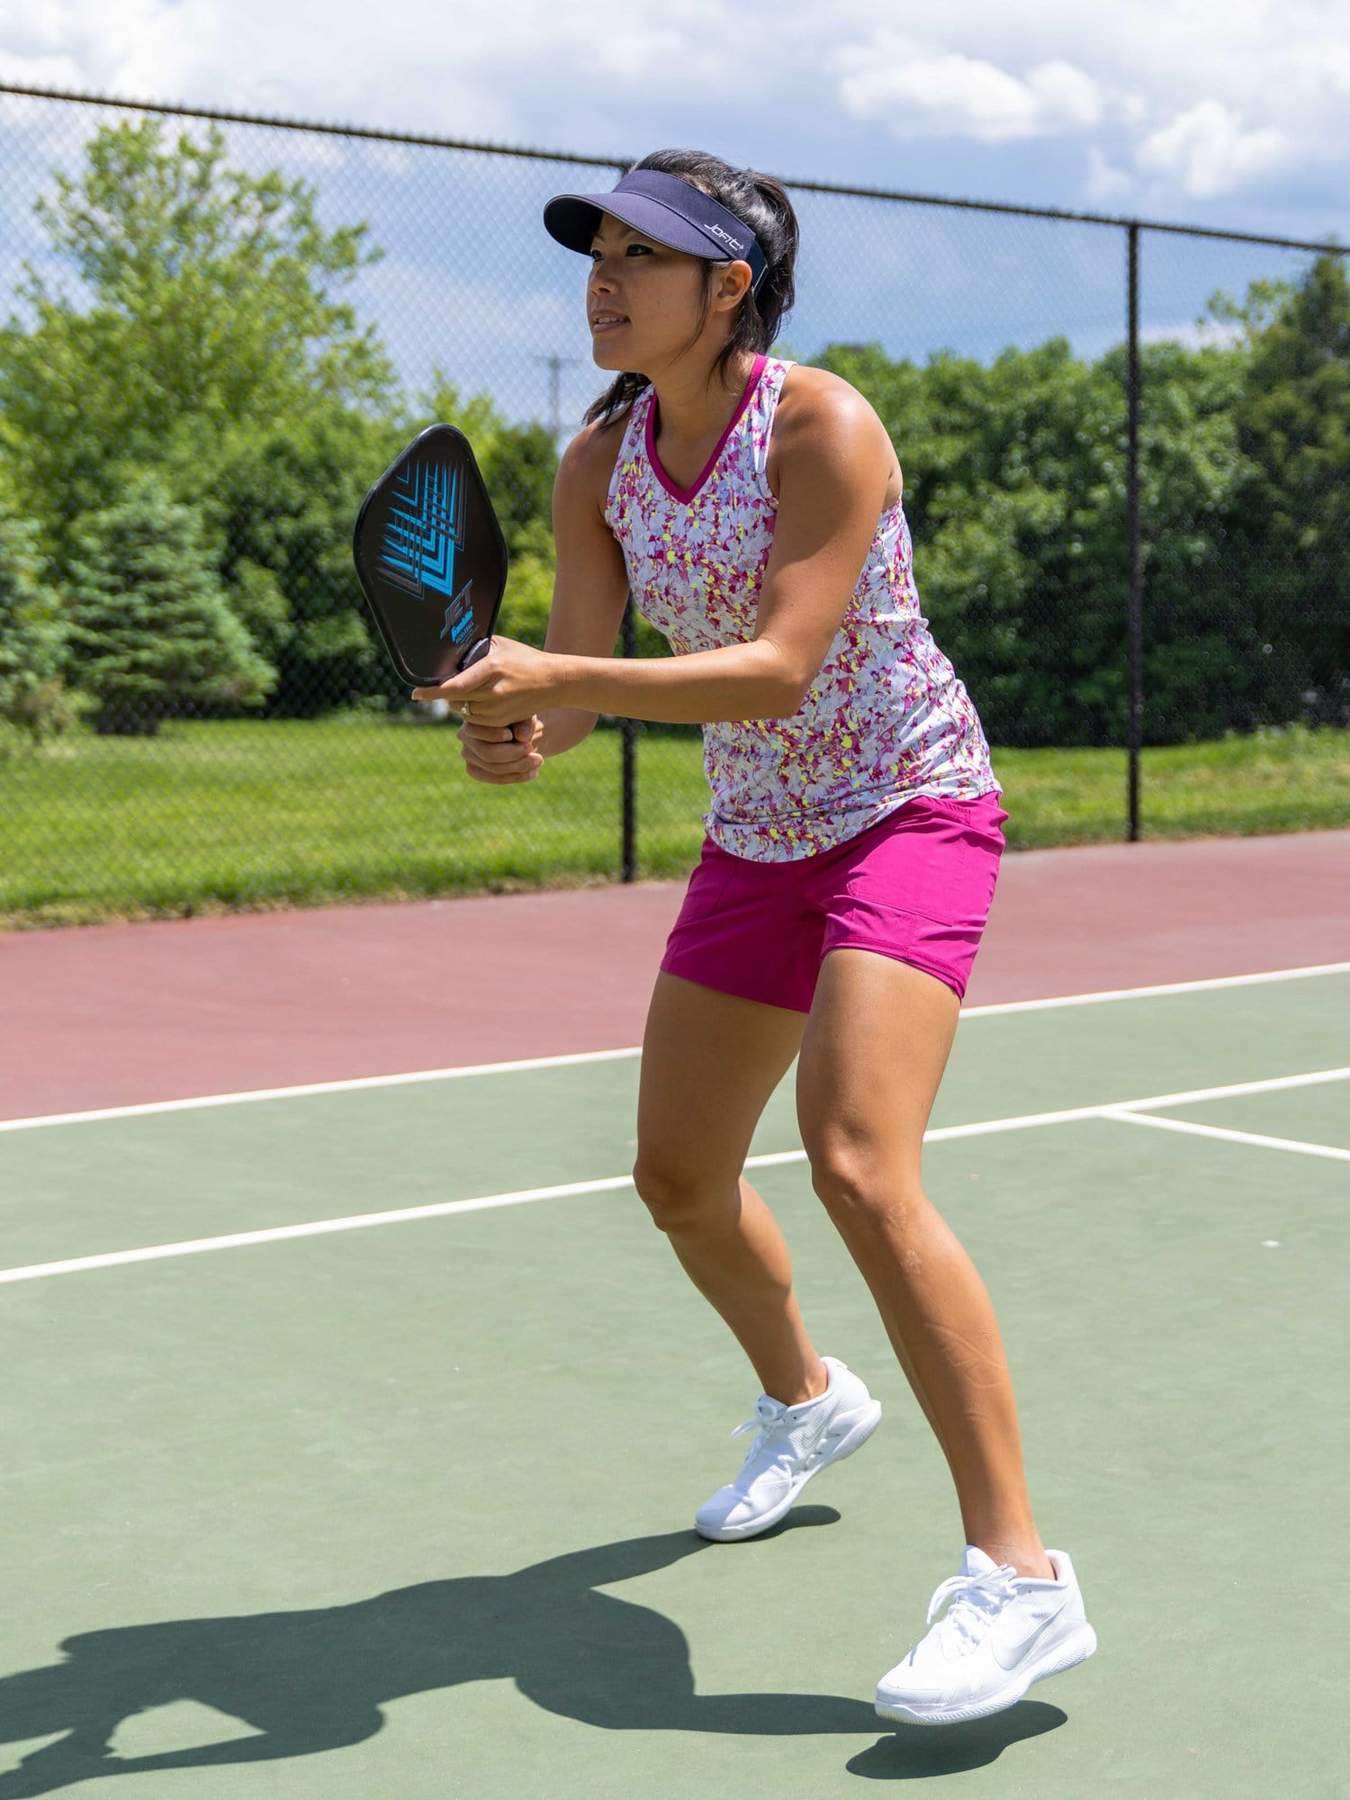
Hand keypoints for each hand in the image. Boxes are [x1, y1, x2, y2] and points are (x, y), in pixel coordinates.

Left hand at [411, 638, 562, 727]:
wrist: (554, 681)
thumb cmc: (524, 659)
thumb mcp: (500, 645)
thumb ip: (475, 649)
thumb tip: (448, 650)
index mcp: (491, 669)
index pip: (454, 686)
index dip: (432, 692)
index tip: (414, 694)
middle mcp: (493, 692)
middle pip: (454, 700)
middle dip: (445, 694)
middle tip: (443, 685)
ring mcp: (498, 710)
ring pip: (462, 711)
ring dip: (459, 702)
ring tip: (472, 689)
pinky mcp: (502, 721)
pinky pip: (475, 720)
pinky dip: (472, 711)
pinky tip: (482, 700)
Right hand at [460, 715, 543, 784]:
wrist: (520, 729)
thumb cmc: (520, 717)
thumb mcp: (525, 715)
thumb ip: (524, 723)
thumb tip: (522, 736)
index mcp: (471, 716)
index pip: (479, 731)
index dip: (499, 736)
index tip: (525, 738)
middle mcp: (464, 736)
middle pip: (488, 754)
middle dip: (515, 756)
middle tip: (537, 755)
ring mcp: (468, 755)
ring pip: (493, 769)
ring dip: (519, 768)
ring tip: (539, 761)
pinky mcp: (475, 770)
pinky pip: (495, 779)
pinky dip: (517, 777)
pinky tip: (533, 772)